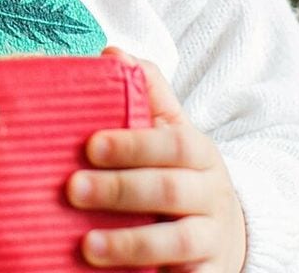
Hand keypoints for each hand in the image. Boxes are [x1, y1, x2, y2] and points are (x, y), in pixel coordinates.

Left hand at [67, 48, 246, 271]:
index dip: (133, 144)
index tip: (90, 145)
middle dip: (120, 190)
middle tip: (72, 189)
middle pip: (168, 191)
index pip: (171, 144)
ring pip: (176, 242)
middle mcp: (210, 195)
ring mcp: (209, 239)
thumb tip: (112, 52)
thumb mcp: (171, 132)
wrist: (226, 233)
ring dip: (130, 243)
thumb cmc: (181, 175)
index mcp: (199, 153)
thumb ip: (147, 93)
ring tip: (86, 246)